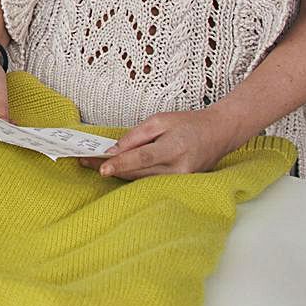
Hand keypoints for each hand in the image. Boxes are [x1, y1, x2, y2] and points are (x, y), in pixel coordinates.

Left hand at [81, 107, 244, 179]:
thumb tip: (114, 150)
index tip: (102, 167)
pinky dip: (133, 175)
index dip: (121, 163)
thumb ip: (136, 136)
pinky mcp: (179, 184)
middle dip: (111, 168)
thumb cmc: (188, 123)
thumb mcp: (160, 120)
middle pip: (138, 172)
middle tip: (87, 163)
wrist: (218, 134)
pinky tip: (117, 171)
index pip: (143, 158)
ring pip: (142, 179)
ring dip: (119, 174)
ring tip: (96, 166)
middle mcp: (179, 168)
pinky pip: (150, 181)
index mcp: (175, 147)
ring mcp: (181, 180)